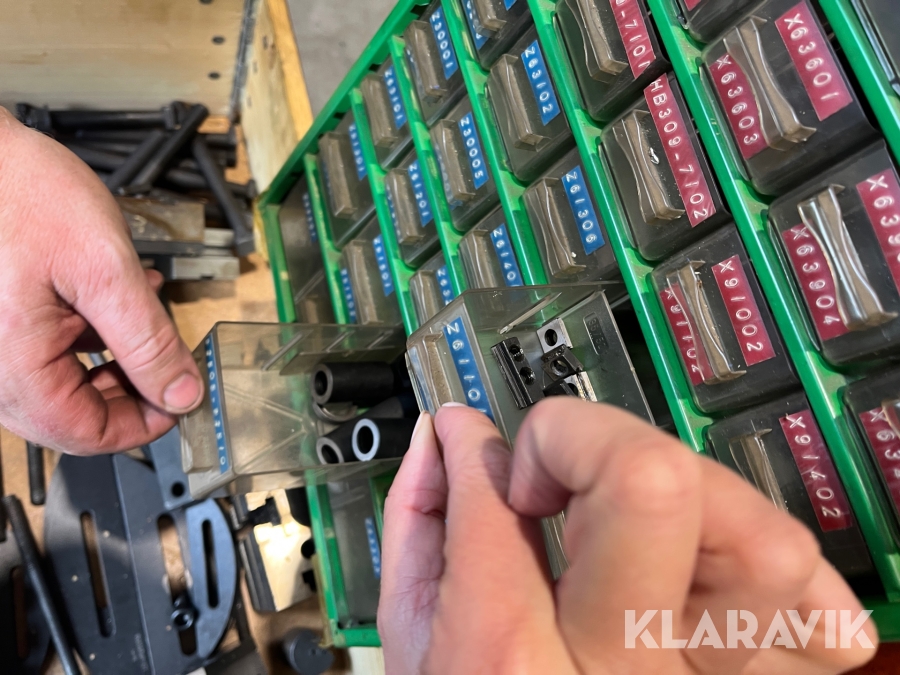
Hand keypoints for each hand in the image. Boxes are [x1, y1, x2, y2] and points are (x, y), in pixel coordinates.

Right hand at [0, 108, 202, 453]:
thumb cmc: (21, 192)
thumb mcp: (106, 270)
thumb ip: (148, 340)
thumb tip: (181, 393)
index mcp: (13, 364)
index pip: (85, 433)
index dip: (142, 424)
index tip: (180, 402)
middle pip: (74, 412)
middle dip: (132, 389)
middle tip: (171, 362)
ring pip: (67, 380)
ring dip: (118, 357)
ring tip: (151, 318)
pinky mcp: (2, 320)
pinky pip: (51, 348)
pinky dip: (93, 333)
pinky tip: (122, 300)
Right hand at [379, 398, 877, 673]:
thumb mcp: (415, 644)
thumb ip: (425, 525)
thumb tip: (453, 437)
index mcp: (505, 661)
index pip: (506, 492)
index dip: (489, 446)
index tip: (490, 446)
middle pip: (655, 489)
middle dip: (591, 443)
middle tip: (560, 482)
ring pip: (766, 542)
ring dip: (697, 497)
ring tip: (643, 523)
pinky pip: (827, 618)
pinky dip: (774, 571)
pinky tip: (711, 576)